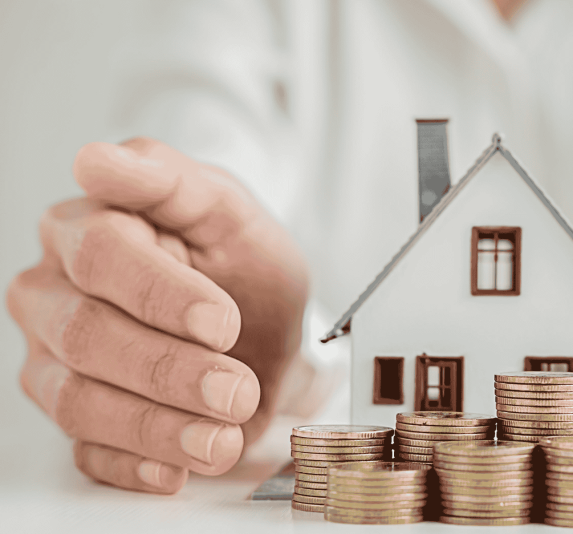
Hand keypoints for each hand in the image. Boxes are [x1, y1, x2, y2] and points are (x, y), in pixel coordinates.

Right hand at [7, 138, 307, 492]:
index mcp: (84, 230)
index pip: (100, 255)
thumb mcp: (228, 211)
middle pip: (84, 336)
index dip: (161, 295)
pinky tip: (178, 469)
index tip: (222, 322)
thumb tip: (95, 159)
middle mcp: (55, 295)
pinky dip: (134, 467)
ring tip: (222, 437)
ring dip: (156, 427)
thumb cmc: (235, 259)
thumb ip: (170, 180)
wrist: (258, 320)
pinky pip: (86, 452)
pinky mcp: (79, 418)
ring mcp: (56, 361)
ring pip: (78, 401)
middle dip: (167, 369)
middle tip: (236, 389)